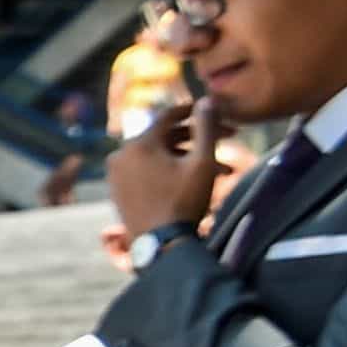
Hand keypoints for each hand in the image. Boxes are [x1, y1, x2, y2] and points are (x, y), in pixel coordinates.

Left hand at [106, 89, 225, 238]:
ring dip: (190, 158)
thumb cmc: (184, 202)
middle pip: (165, 136)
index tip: (214, 109)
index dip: (195, 110)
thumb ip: (205, 127)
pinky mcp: (118, 191)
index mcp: (138, 144)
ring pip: (160, 156)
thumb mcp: (202, 162)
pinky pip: (148, 171)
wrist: (160, 245)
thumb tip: (206, 100)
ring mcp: (116, 175)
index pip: (169, 115)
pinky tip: (197, 179)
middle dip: (199, 137)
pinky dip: (171, 170)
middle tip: (229, 137)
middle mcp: (121, 155)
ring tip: (223, 169)